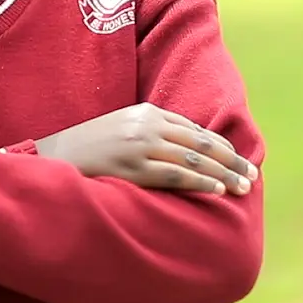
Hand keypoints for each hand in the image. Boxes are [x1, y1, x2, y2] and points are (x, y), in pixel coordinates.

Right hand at [34, 103, 258, 195]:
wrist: (51, 156)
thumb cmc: (87, 148)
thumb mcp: (121, 129)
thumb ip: (150, 133)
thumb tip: (185, 152)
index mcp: (146, 112)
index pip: (194, 130)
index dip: (221, 147)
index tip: (240, 161)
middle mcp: (146, 125)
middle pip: (200, 143)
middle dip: (231, 160)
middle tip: (252, 176)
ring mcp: (139, 146)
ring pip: (193, 160)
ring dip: (223, 174)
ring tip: (242, 187)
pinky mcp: (131, 168)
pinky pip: (174, 176)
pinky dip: (199, 182)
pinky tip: (216, 190)